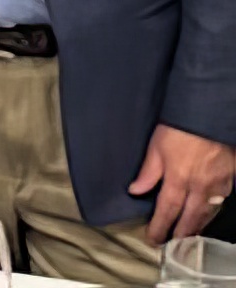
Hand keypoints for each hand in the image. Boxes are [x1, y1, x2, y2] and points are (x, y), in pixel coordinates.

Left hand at [128, 124, 234, 243]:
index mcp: (178, 179)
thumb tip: (135, 191)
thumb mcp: (156, 147)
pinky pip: (220, 202)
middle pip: (191, 218)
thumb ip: (148, 172)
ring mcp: (218, 184)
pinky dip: (211, 212)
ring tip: (189, 236)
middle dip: (181, 234)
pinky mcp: (230, 178)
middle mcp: (200, 187)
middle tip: (173, 246)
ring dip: (198, 226)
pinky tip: (206, 214)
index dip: (160, 226)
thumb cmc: (178, 127)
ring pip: (208, 213)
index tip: (153, 239)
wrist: (210, 114)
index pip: (167, 210)